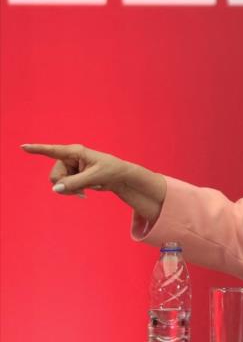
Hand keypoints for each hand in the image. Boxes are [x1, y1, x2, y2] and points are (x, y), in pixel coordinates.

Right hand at [21, 143, 165, 221]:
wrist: (120, 178)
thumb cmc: (111, 171)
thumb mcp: (94, 178)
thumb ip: (74, 183)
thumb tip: (55, 189)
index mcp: (75, 152)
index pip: (53, 150)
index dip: (37, 149)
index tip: (23, 147)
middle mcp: (70, 158)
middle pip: (54, 175)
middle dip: (65, 186)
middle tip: (81, 192)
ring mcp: (70, 167)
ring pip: (57, 183)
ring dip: (70, 190)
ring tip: (85, 192)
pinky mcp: (72, 175)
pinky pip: (63, 187)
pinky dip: (72, 192)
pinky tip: (83, 194)